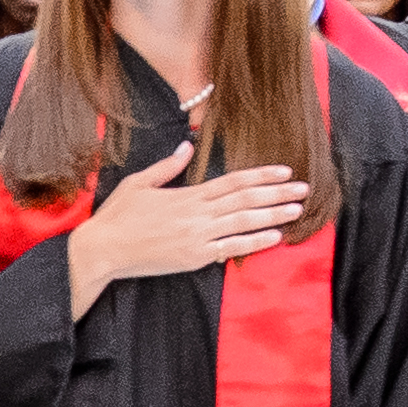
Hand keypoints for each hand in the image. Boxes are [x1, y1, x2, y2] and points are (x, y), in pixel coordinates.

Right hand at [67, 144, 309, 313]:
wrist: (102, 250)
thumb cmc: (117, 217)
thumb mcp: (138, 183)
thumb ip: (166, 167)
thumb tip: (187, 148)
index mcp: (187, 195)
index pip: (232, 181)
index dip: (261, 175)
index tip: (284, 171)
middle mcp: (197, 214)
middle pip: (246, 199)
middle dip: (278, 193)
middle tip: (304, 188)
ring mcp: (198, 237)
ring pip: (244, 222)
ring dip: (274, 215)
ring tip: (297, 210)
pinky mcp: (194, 258)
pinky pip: (231, 249)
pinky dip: (255, 242)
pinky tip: (275, 237)